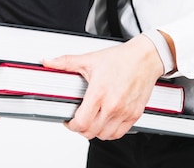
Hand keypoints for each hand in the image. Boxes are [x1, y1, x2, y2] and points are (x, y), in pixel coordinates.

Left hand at [42, 34, 162, 140]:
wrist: (145, 58)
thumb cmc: (120, 59)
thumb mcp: (89, 59)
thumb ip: (66, 62)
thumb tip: (48, 61)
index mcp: (99, 93)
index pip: (81, 123)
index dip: (71, 125)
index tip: (69, 120)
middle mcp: (112, 105)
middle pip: (91, 132)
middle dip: (80, 129)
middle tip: (77, 121)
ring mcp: (125, 112)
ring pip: (105, 135)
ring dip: (95, 132)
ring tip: (90, 122)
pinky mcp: (135, 114)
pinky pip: (119, 133)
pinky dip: (110, 132)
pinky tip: (105, 123)